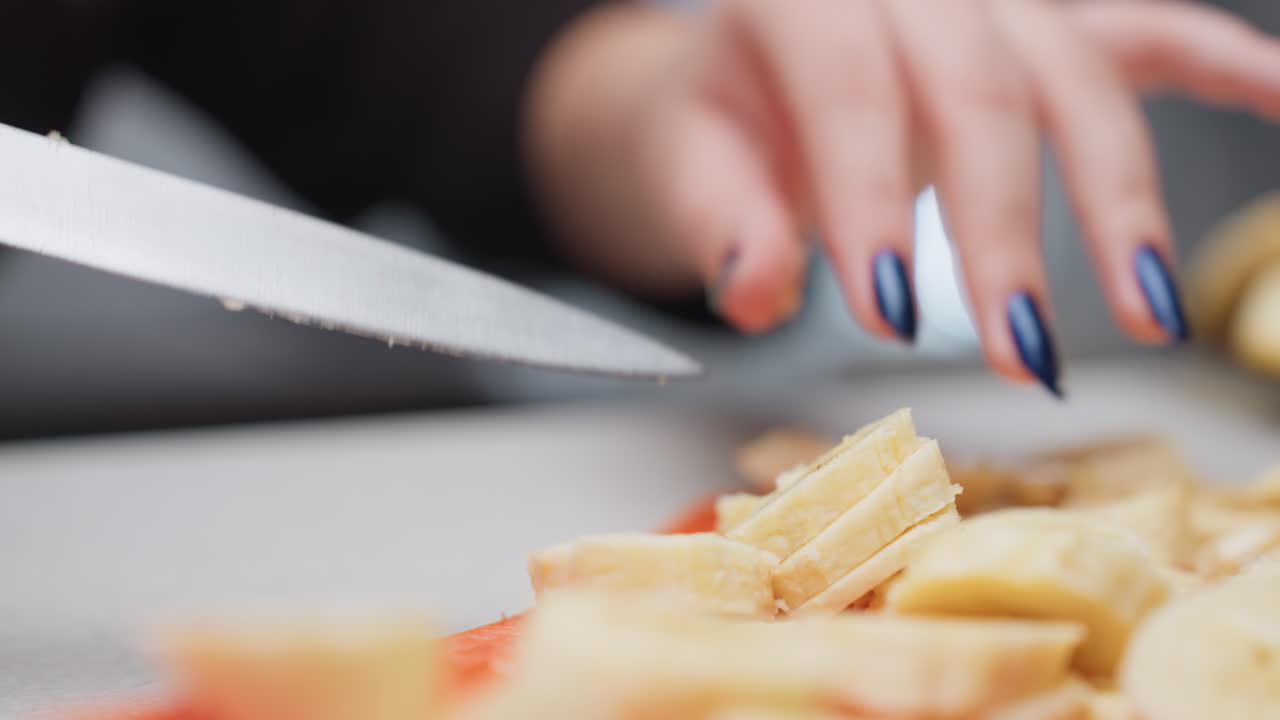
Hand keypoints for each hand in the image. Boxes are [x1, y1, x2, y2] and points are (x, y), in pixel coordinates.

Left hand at [526, 0, 1279, 394]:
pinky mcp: (1043, 24)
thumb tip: (755, 290)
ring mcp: (989, 0)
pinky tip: (1279, 97)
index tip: (889, 318)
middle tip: (1018, 352)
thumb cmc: (717, 119)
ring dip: (1118, 198)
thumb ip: (718, 221)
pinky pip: (1141, 33)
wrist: (746, 69)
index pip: (851, 94)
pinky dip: (1218, 65)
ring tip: (1143, 312)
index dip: (872, 205)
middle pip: (980, 92)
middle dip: (1004, 234)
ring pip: (1073, 76)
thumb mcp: (688, 161)